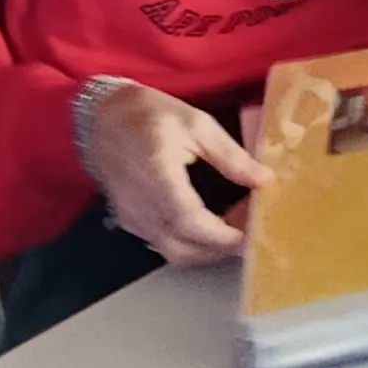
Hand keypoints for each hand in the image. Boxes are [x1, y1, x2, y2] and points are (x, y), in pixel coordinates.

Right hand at [86, 82, 271, 266]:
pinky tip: (211, 223)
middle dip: (221, 248)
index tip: (252, 233)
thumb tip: (264, 179)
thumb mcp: (197, 123)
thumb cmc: (150, 115)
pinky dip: (190, 243)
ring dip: (207, 249)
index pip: (189, 220)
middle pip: (182, 248)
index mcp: (157, 174)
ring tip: (235, 225)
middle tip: (252, 230)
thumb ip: (230, 155)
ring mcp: (132, 218)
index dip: (222, 235)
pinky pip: (162, 244)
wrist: (103, 118)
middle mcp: (140, 205)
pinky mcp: (130, 222)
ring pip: (173, 252)